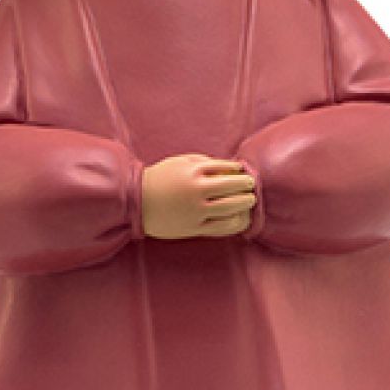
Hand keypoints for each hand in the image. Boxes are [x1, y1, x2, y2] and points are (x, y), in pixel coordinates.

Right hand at [141, 153, 257, 240]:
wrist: (138, 203)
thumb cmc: (159, 179)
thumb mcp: (178, 162)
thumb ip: (202, 161)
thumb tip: (227, 167)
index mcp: (192, 171)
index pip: (224, 168)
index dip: (237, 170)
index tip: (243, 171)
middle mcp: (196, 190)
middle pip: (231, 186)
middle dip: (246, 185)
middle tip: (252, 185)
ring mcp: (196, 210)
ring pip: (230, 207)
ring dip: (245, 203)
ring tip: (250, 200)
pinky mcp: (194, 227)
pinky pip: (221, 226)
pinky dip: (234, 221)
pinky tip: (239, 217)